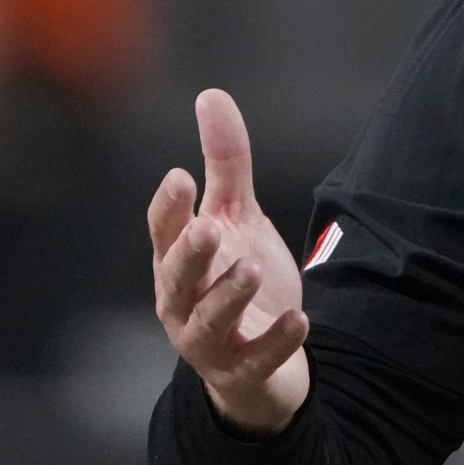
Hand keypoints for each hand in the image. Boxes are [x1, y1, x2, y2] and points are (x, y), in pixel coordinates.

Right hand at [149, 89, 310, 437]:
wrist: (261, 359)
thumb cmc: (237, 276)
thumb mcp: (237, 217)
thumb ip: (226, 163)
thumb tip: (210, 95)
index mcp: (178, 260)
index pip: (164, 231)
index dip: (169, 207)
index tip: (180, 176)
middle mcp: (182, 300)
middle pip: (177, 277)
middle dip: (190, 254)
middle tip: (209, 229)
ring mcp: (208, 340)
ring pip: (208, 319)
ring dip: (229, 296)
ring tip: (251, 268)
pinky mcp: (241, 369)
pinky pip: (255, 359)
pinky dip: (275, 342)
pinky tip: (299, 320)